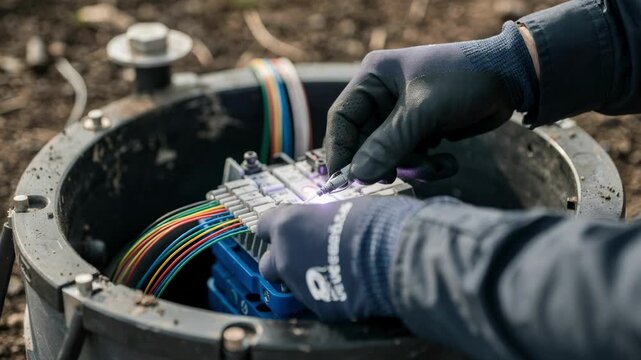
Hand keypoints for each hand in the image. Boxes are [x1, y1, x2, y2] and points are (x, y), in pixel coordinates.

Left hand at [257, 196, 423, 320]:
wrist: (391, 256)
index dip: (276, 228)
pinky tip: (344, 285)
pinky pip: (315, 298)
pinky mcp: (317, 306)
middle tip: (304, 254)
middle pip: (268, 262)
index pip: (264, 225)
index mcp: (289, 224)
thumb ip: (321, 219)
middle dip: (282, 259)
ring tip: (329, 271)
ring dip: (303, 277)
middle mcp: (286, 255)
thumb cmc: (372, 223)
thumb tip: (325, 222)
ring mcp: (299, 283)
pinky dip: (325, 292)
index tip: (287, 229)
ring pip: (290, 283)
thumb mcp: (341, 208)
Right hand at [325, 21, 537, 182]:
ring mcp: (402, 116)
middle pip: (365, 143)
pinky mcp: (421, 131)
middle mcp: (383, 97)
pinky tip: (449, 162)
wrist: (513, 79)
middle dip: (384, 162)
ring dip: (412, 167)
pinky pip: (411, 159)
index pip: (342, 118)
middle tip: (394, 177)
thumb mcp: (422, 111)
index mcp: (374, 79)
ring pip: (390, 155)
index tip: (344, 179)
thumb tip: (357, 175)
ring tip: (434, 166)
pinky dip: (428, 166)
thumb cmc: (463, 80)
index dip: (341, 150)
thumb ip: (388, 144)